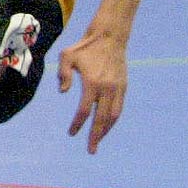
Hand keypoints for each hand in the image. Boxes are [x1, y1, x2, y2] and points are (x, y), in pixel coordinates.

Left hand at [57, 28, 128, 152]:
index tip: (71, 133)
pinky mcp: (123, 87)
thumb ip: (63, 74)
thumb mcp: (66, 56)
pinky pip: (119, 108)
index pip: (84, 110)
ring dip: (106, 130)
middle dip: (96, 136)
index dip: (78, 124)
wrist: (109, 37)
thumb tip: (63, 92)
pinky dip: (113, 120)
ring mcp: (118, 88)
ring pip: (114, 116)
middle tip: (91, 150)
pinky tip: (106, 126)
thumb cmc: (84, 47)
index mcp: (92, 83)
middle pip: (102, 119)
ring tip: (98, 140)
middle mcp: (107, 88)